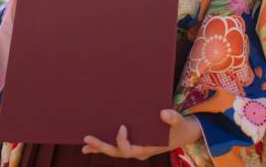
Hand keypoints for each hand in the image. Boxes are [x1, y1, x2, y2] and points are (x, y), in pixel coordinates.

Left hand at [82, 111, 200, 158]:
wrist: (181, 134)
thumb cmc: (179, 127)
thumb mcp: (179, 122)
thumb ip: (173, 118)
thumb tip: (164, 113)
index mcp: (147, 148)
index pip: (130, 150)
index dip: (123, 141)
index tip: (122, 126)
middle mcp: (138, 151)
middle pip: (117, 152)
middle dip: (102, 146)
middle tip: (88, 139)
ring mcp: (134, 149)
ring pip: (114, 151)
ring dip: (99, 148)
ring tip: (84, 146)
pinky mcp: (132, 144)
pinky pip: (116, 147)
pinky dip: (104, 146)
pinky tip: (91, 145)